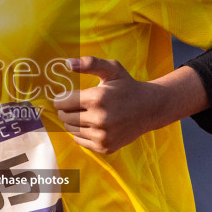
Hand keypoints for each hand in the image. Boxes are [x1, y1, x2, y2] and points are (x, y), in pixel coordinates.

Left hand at [51, 57, 206, 153]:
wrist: (149, 108)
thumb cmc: (127, 87)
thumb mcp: (112, 69)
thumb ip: (89, 63)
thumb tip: (67, 63)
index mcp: (98, 98)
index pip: (62, 103)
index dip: (61, 99)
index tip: (66, 97)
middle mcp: (100, 119)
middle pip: (64, 117)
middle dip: (66, 110)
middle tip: (76, 105)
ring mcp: (103, 136)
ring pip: (70, 129)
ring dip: (73, 121)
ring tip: (86, 113)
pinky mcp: (105, 147)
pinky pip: (79, 140)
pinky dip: (82, 132)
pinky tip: (93, 124)